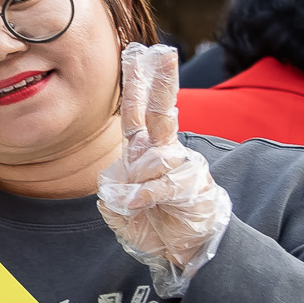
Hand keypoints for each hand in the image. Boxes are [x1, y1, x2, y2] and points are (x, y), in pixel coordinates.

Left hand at [97, 43, 231, 296]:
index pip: (137, 113)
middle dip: (160, 81)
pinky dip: (143, 196)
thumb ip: (114, 196)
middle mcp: (165, 154)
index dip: (137, 84)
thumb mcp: (122, 210)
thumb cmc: (157, 225)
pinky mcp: (192, 186)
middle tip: (161, 50)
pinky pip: (160, 185)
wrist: (189, 251)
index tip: (137, 53)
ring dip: (137, 183)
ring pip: (152, 159)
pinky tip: (138, 205)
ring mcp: (182, 168)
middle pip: (160, 112)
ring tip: (137, 203)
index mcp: (145, 154)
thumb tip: (112, 190)